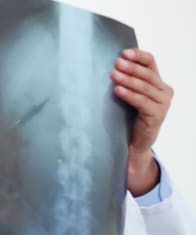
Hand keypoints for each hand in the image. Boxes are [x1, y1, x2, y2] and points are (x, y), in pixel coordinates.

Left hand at [111, 48, 170, 194]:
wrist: (133, 144)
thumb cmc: (128, 117)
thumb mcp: (129, 96)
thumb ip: (126, 81)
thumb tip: (107, 65)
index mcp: (158, 82)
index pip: (151, 62)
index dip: (138, 56)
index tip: (123, 53)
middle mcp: (164, 91)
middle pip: (148, 74)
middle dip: (131, 67)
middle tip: (116, 63)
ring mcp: (163, 104)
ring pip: (145, 87)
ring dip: (128, 80)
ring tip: (113, 75)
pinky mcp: (157, 115)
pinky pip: (142, 102)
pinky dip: (130, 95)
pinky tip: (118, 90)